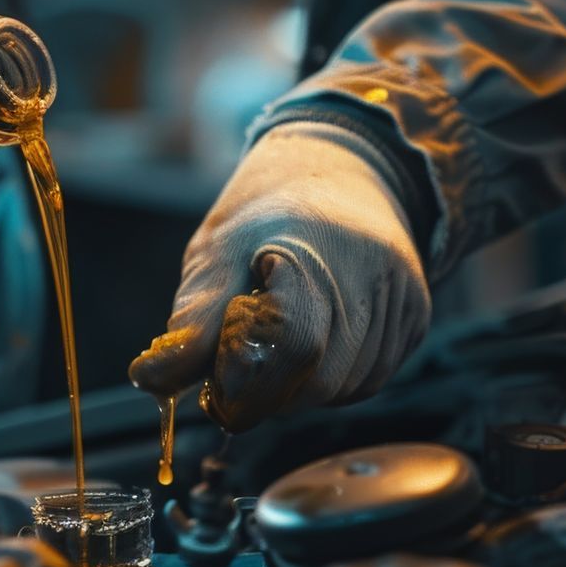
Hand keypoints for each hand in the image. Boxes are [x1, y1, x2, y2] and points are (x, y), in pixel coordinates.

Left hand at [130, 121, 431, 431]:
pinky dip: (331, 380)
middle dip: (267, 392)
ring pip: (343, 389)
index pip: (291, 344)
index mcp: (316, 249)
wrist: (338, 174)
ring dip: (297, 389)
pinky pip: (368, 380)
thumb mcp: (216, 256)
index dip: (246, 380)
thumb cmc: (266, 219)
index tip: (213, 387)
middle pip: (317, 379)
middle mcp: (373, 274)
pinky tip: (313, 343)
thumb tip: (148, 379)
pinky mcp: (417, 317)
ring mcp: (403, 297)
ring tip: (274, 345)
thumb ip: (188, 324)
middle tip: (234, 371)